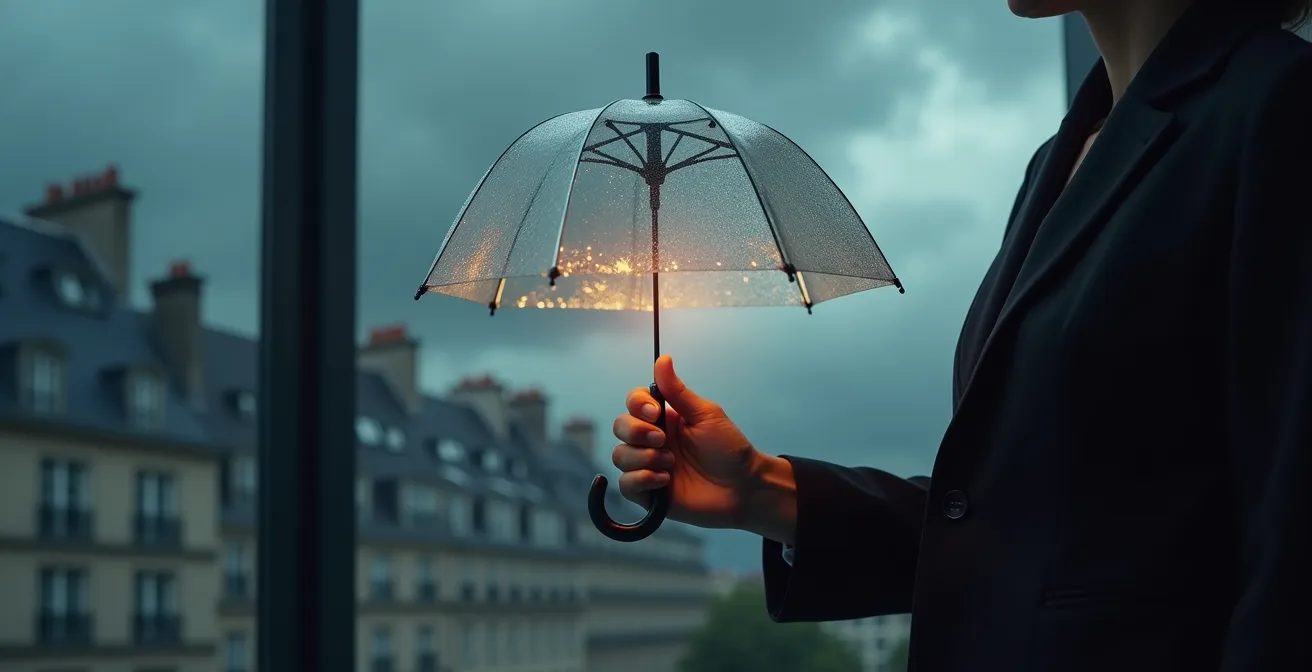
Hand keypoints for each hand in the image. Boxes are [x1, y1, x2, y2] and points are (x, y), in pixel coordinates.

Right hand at [611, 354, 779, 531]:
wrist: (743, 487)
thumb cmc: (729, 449)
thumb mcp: (706, 415)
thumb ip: (678, 391)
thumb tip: (663, 359)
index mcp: (664, 418)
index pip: (633, 403)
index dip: (636, 405)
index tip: (654, 412)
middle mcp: (652, 441)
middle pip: (619, 426)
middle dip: (636, 432)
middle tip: (663, 440)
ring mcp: (648, 466)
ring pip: (619, 456)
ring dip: (643, 458)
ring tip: (671, 463)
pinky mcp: (649, 494)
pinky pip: (626, 484)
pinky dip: (642, 480)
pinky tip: (665, 481)